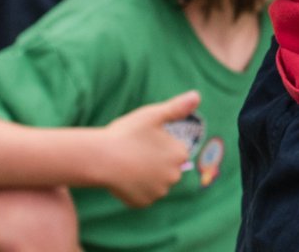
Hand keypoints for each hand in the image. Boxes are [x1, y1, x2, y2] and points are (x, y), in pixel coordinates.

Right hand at [96, 91, 199, 206]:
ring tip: (129, 161)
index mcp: (179, 154)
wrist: (101, 158)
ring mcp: (157, 192)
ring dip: (147, 174)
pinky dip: (136, 186)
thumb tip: (197, 95)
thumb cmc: (128, 133)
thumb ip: (177, 107)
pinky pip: (142, 193)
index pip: (176, 149)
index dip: (161, 142)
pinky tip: (125, 175)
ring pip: (155, 180)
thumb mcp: (154, 114)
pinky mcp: (142, 203)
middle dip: (156, 159)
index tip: (146, 138)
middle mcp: (173, 177)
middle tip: (136, 149)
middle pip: (167, 166)